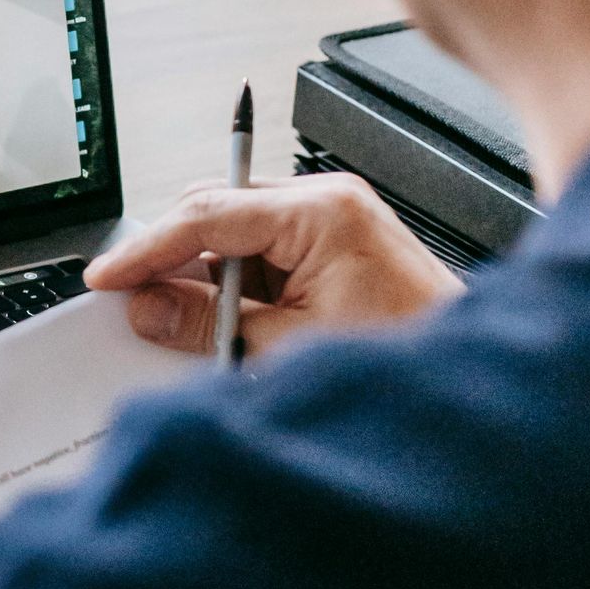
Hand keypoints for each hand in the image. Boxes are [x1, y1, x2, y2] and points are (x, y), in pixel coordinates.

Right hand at [85, 171, 461, 358]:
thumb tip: (150, 306)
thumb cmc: (408, 355)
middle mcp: (328, 203)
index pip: (208, 215)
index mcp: (322, 212)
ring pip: (237, 233)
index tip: (110, 276)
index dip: (148, 248)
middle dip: (175, 258)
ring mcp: (334, 222)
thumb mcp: (288, 347)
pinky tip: (232, 324)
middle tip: (141, 303)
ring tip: (196, 327)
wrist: (479, 384)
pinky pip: (265, 253)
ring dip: (209, 277)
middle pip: (218, 212)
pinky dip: (240, 286)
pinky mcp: (336, 248)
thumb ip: (210, 323)